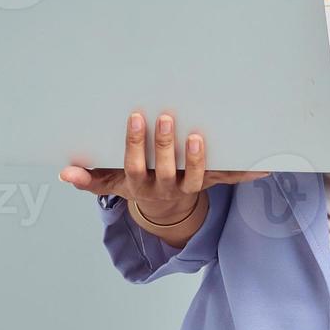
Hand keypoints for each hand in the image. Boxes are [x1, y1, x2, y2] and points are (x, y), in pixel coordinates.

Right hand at [59, 111, 267, 221]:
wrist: (165, 211)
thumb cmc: (137, 185)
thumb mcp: (112, 183)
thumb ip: (90, 179)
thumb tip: (65, 172)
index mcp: (140, 184)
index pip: (135, 165)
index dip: (136, 144)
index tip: (137, 118)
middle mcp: (166, 187)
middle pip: (166, 169)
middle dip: (165, 145)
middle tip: (167, 118)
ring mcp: (190, 187)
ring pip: (196, 178)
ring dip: (198, 160)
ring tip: (198, 137)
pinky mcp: (211, 183)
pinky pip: (229, 180)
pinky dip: (247, 174)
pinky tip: (265, 165)